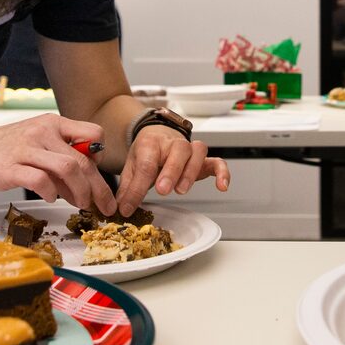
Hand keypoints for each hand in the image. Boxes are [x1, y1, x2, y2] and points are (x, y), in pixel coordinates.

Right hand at [0, 115, 116, 214]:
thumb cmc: (11, 149)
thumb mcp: (41, 143)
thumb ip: (63, 158)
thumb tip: (89, 185)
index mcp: (54, 123)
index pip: (93, 134)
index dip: (100, 157)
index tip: (97, 174)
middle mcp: (42, 131)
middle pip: (83, 159)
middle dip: (98, 186)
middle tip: (103, 204)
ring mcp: (26, 148)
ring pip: (67, 168)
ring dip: (79, 191)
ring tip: (79, 203)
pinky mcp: (10, 167)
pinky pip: (40, 180)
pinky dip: (51, 193)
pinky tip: (50, 197)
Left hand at [115, 127, 230, 215]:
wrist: (158, 134)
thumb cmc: (146, 153)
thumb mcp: (131, 167)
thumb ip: (128, 188)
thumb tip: (121, 209)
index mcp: (150, 144)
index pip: (146, 163)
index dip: (138, 187)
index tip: (129, 206)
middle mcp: (172, 143)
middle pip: (176, 152)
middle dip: (170, 171)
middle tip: (162, 190)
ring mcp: (189, 150)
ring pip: (197, 152)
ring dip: (190, 171)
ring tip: (181, 190)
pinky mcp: (203, 159)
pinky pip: (217, 161)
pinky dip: (222, 172)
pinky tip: (222, 187)